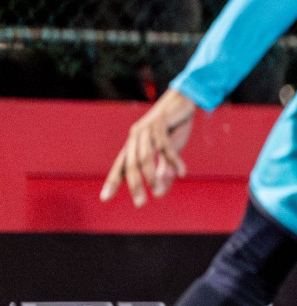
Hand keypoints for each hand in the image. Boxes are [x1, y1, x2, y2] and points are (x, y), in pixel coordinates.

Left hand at [101, 89, 196, 206]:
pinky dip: (174, 161)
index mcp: (134, 144)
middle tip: (139, 203)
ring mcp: (147, 130)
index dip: (113, 181)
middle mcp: (136, 137)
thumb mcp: (169, 151)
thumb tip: (159, 192)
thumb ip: (163, 170)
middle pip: (130, 164)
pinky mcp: (161, 124)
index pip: (121, 166)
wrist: (182, 102)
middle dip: (134, 185)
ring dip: (150, 175)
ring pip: (145, 156)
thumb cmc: (174, 127)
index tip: (104, 198)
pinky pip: (166, 147)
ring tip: (157, 191)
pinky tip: (181, 173)